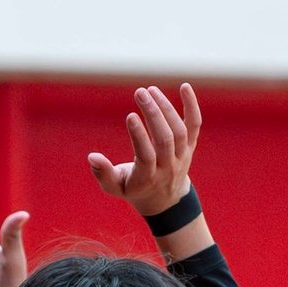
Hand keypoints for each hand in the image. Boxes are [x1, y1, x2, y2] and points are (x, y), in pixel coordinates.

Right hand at [86, 83, 202, 218]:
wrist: (165, 199)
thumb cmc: (134, 188)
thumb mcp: (115, 187)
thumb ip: (103, 174)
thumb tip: (92, 156)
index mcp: (147, 178)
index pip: (146, 155)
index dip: (139, 136)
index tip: (130, 115)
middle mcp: (168, 167)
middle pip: (165, 139)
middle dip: (153, 114)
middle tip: (140, 92)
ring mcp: (181, 156)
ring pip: (179, 131)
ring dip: (166, 108)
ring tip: (151, 90)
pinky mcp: (189, 146)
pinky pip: (194, 125)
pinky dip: (192, 106)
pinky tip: (185, 86)